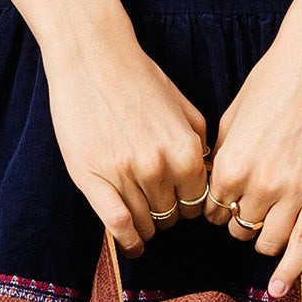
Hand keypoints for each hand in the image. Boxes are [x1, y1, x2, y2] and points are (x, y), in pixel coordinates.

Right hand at [0, 0, 208, 255]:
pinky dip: (127, 241)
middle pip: (172, 217)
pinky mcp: (92, 178)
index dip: (189, 207)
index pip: (198, 203)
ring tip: (142, 226)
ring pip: (145, 224)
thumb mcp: (186, 111)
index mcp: (187, 152)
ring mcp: (125, 174)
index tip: (180, 205)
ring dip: (146, 228)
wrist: (93, 57)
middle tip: (157, 208)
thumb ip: (200, 148)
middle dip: (167, 216)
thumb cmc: (140, 80)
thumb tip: (208, 180)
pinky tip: (132, 244)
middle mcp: (159, 167)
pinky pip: (117, 225)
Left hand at [206, 0, 301, 296]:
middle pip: (240, 228)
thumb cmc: (275, 79)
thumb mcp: (233, 116)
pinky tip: (280, 292)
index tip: (227, 199)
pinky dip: (290, 272)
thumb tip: (214, 184)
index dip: (218, 207)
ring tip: (270, 221)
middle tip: (251, 203)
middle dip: (241, 220)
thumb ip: (222, 157)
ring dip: (264, 238)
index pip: (212, 210)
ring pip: (269, 241)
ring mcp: (295, 193)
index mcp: (229, 166)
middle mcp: (259, 186)